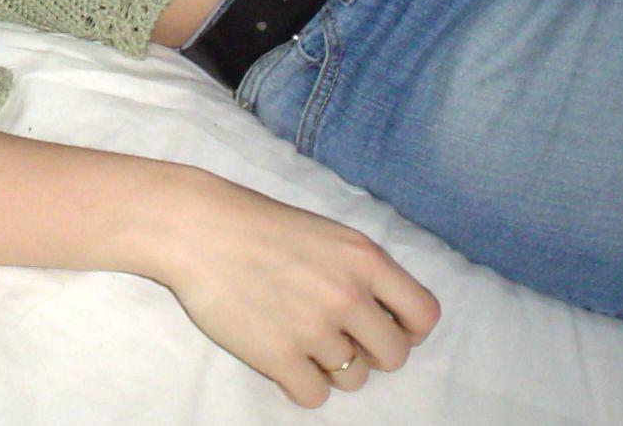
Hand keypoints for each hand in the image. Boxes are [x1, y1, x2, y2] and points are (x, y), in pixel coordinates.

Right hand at [149, 171, 438, 407]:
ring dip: (332, 367)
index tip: (385, 326)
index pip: (424, 315)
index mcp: (364, 259)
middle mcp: (347, 295)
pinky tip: (284, 358)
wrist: (198, 229)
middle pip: (393, 356)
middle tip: (341, 338)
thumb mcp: (326, 233)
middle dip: (372, 353)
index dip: (409, 329)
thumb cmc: (259, 225)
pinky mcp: (278, 357)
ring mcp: (313, 329)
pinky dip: (302, 384)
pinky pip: (315, 396)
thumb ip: (361, 270)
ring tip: (301, 339)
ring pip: (353, 379)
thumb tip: (383, 313)